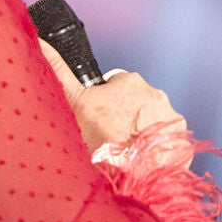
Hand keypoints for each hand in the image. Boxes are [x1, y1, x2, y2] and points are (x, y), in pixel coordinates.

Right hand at [39, 41, 190, 165]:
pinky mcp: (183, 143)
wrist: (130, 182)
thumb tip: (38, 39)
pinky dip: (158, 152)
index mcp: (130, 82)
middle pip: (136, 104)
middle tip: (110, 140)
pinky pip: (169, 143)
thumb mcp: (73, 103)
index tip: (98, 120)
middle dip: (124, 117)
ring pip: (153, 123)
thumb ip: (58, 70)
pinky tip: (143, 163)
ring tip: (126, 155)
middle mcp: (157, 96)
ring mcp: (173, 120)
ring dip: (142, 134)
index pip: (116, 85)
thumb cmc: (99, 141)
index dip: (104, 103)